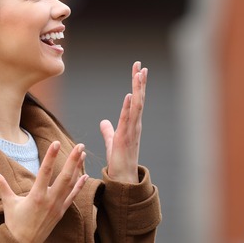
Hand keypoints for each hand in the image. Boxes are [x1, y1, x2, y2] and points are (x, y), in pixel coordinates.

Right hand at [0, 142, 87, 242]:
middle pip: (65, 177)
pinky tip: (85, 176)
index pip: (45, 172)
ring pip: (71, 184)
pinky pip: (73, 196)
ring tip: (83, 154)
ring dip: (78, 168)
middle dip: (73, 160)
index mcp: (36, 196)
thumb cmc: (14, 223)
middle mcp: (49, 200)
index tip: (56, 143)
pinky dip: (80, 186)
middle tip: (80, 146)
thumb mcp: (8, 202)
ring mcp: (58, 206)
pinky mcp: (61, 211)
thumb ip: (0, 185)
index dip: (51, 156)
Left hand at [100, 61, 146, 183]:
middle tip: (140, 65)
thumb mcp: (112, 142)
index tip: (138, 69)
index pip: (136, 100)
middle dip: (139, 81)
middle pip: (139, 98)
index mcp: (132, 123)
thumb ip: (108, 131)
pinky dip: (130, 106)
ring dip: (138, 89)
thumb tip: (104, 122)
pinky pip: (128, 119)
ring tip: (139, 73)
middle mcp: (135, 124)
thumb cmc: (119, 161)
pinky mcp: (126, 137)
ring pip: (137, 105)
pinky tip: (131, 94)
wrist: (123, 179)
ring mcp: (132, 130)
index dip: (137, 85)